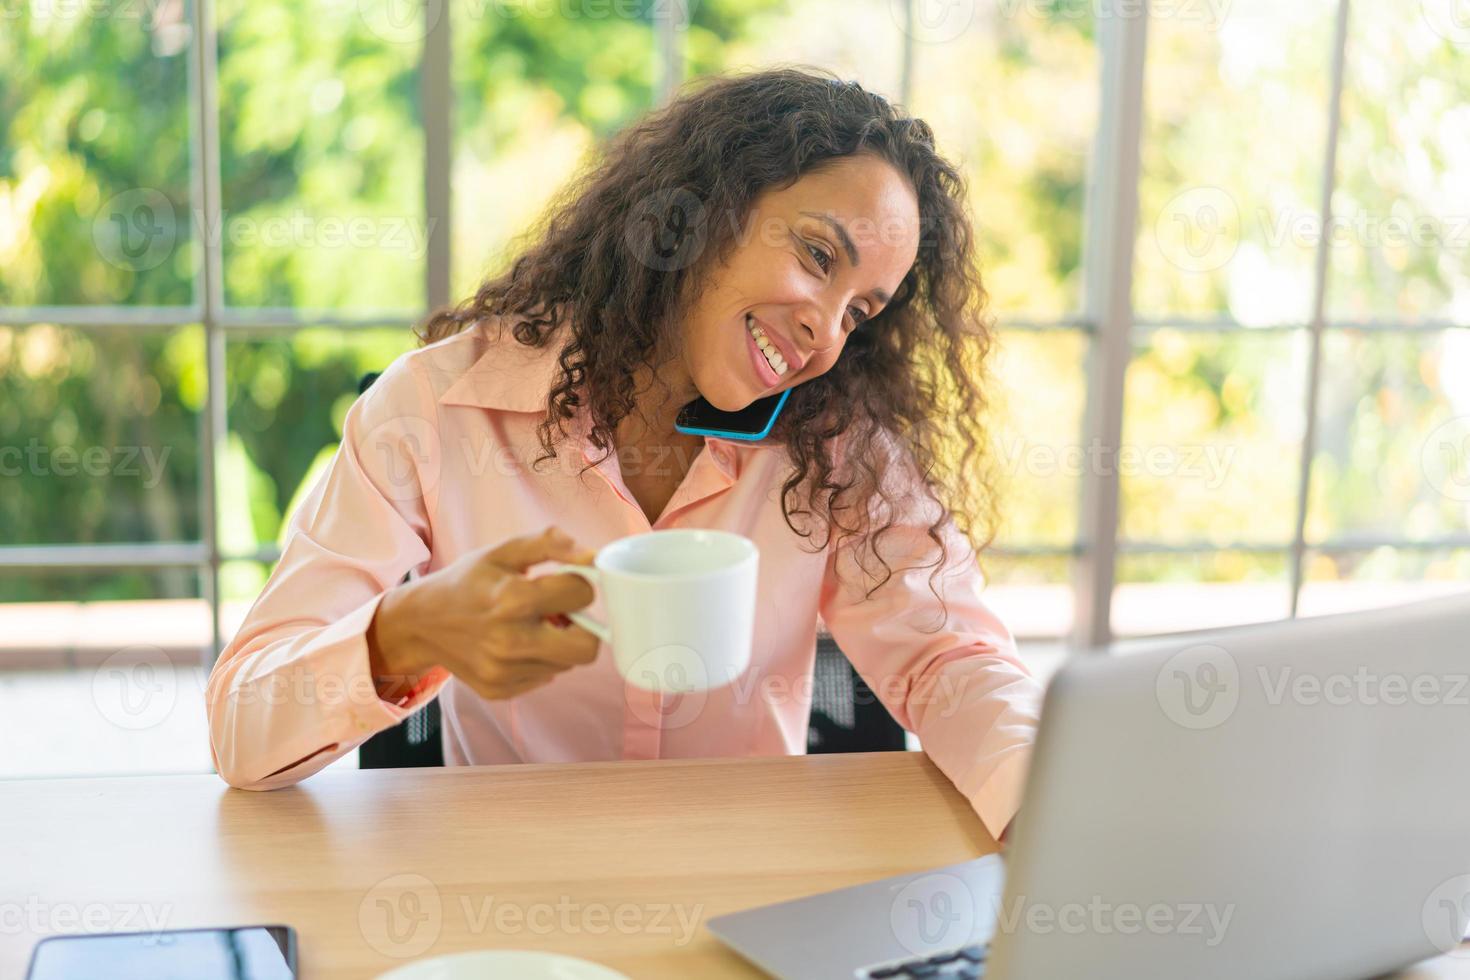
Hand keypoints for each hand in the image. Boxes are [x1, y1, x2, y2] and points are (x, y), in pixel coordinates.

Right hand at [367, 526, 599, 701]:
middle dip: (584, 628)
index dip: (579, 584)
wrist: (420, 622)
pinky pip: (544, 677)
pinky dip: (538, 660)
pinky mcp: (499, 689)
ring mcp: (504, 671)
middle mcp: (510, 641)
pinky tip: (516, 643)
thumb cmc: (467, 582)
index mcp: (513, 599)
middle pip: (587, 649)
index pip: (583, 595)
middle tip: (563, 614)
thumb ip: (550, 544)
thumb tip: (592, 556)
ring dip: (559, 643)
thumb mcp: (503, 551)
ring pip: (567, 663)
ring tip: (533, 625)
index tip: (563, 583)